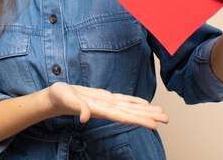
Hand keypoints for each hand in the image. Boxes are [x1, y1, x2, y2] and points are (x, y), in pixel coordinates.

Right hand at [46, 82, 168, 128]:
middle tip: (166, 119)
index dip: (139, 120)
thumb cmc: (59, 97)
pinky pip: (124, 100)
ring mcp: (107, 103)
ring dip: (146, 110)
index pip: (123, 116)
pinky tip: (145, 103)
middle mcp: (107, 108)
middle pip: (131, 113)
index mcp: (100, 109)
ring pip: (130, 107)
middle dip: (149, 116)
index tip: (154, 124)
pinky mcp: (105, 97)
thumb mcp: (67, 99)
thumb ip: (77, 107)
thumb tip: (85, 117)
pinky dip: (136, 101)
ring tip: (162, 113)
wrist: (56, 97)